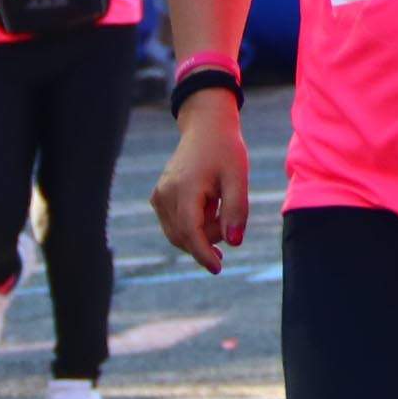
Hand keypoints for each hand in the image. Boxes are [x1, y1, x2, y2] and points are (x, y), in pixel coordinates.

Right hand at [149, 94, 251, 271]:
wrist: (206, 129)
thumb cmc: (226, 151)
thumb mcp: (238, 177)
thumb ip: (236, 210)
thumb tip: (234, 243)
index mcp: (184, 189)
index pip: (191, 233)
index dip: (203, 254)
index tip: (218, 269)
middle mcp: (165, 195)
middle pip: (185, 236)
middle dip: (209, 239)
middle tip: (229, 218)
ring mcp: (159, 197)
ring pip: (179, 233)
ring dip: (202, 232)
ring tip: (218, 208)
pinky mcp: (159, 198)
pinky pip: (175, 224)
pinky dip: (193, 224)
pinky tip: (208, 207)